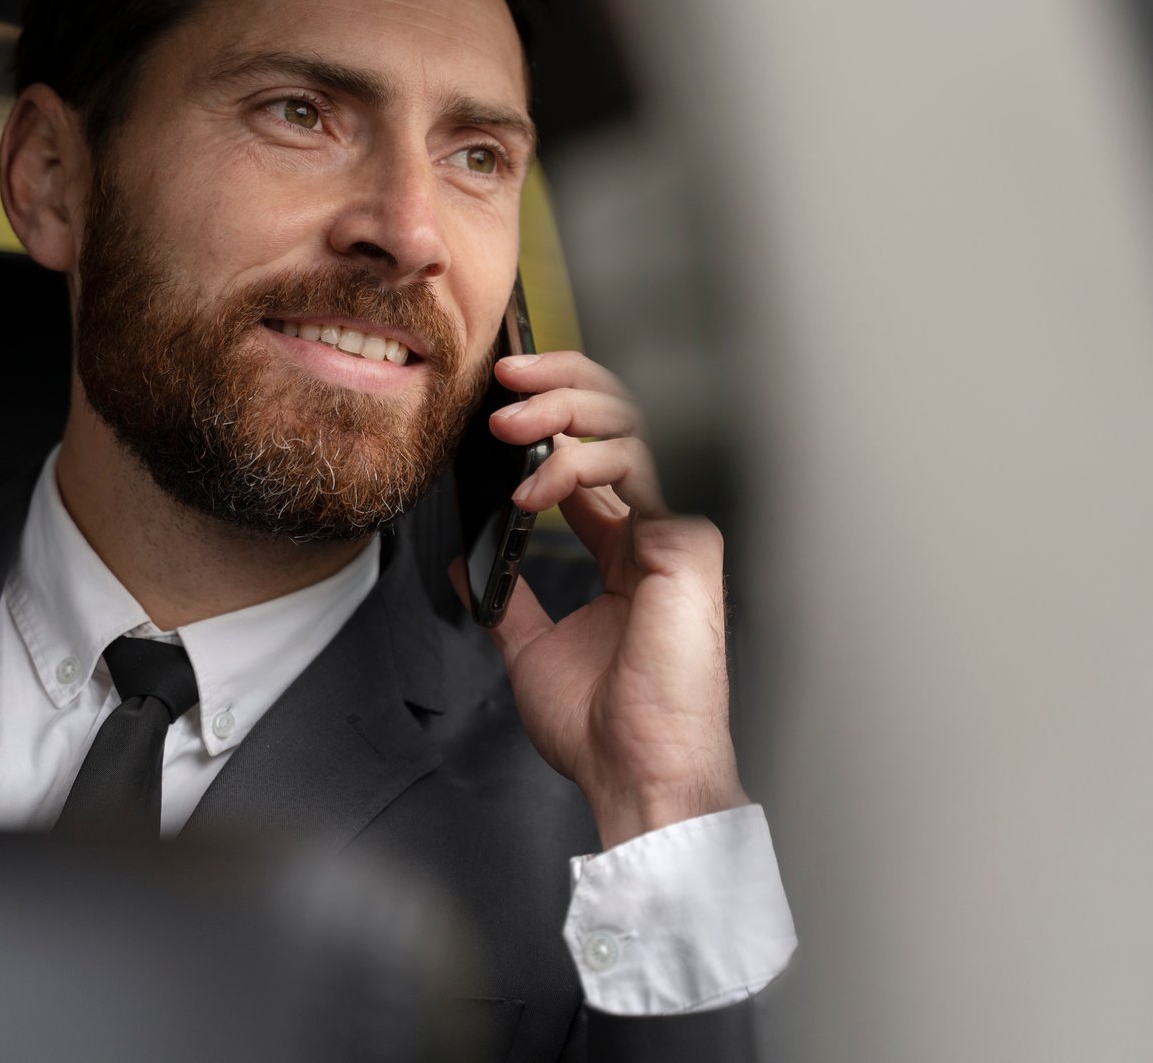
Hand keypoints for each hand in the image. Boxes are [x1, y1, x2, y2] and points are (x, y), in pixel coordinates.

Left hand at [451, 350, 748, 848]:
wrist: (636, 773)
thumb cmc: (601, 727)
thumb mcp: (529, 650)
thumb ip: (503, 598)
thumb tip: (463, 563)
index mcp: (623, 548)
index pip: (590, 452)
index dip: (548, 413)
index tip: (495, 396)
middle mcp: (654, 529)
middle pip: (620, 420)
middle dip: (560, 385)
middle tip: (502, 379)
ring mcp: (676, 530)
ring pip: (634, 428)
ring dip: (563, 411)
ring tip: (506, 424)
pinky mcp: (689, 542)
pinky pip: (637, 470)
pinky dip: (578, 467)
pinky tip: (533, 491)